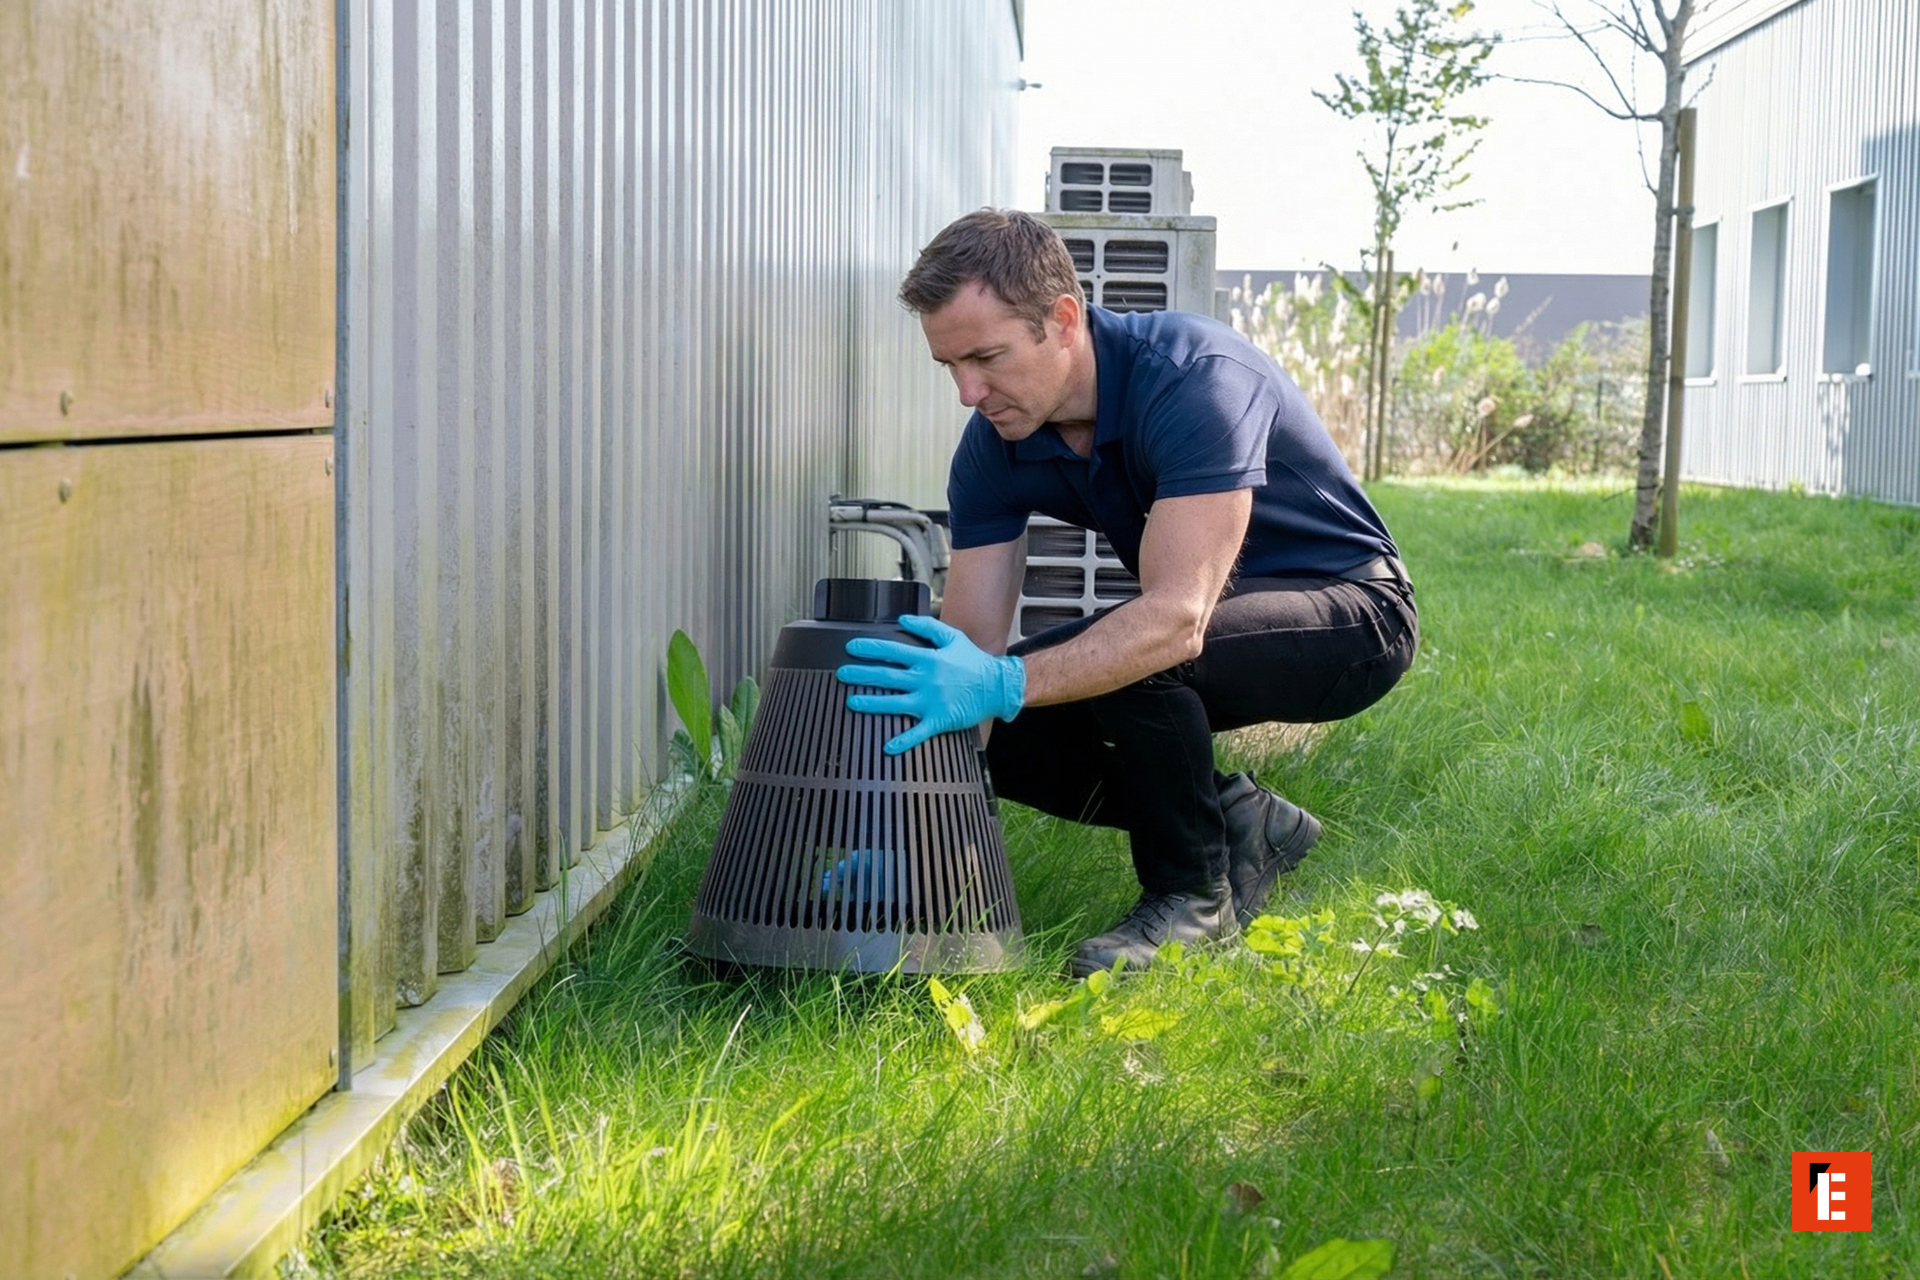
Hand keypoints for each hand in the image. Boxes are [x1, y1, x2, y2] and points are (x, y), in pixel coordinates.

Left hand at [836, 614, 1025, 753]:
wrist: (998, 686)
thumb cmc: (975, 663)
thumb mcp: (952, 638)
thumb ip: (926, 627)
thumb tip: (902, 619)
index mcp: (928, 659)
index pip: (893, 651)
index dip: (870, 649)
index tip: (852, 648)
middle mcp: (926, 680)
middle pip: (887, 676)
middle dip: (861, 674)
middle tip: (842, 674)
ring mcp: (931, 701)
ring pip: (895, 703)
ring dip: (871, 704)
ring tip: (852, 703)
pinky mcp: (939, 720)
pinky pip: (918, 732)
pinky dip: (903, 741)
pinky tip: (888, 746)